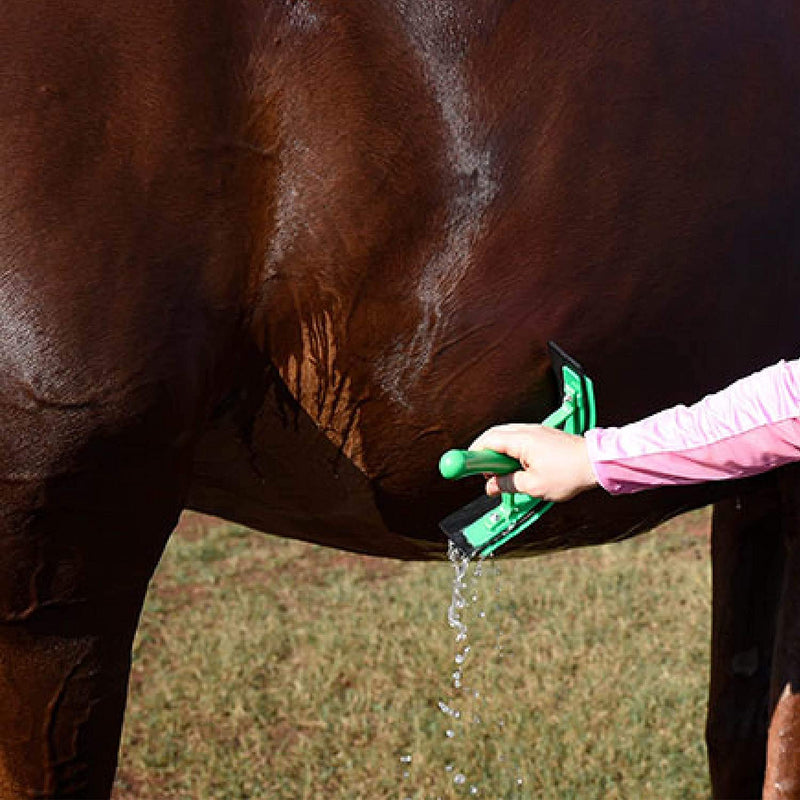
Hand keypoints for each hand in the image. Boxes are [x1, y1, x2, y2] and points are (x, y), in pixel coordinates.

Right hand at [469, 424, 597, 501]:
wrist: (597, 462)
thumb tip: (492, 486)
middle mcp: (526, 430)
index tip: (463, 465)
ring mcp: (536, 431)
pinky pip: (520, 440)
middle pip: (494, 436)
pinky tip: (518, 468)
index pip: (487, 442)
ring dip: (499, 454)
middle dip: (484, 454)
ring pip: (507, 437)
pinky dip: (512, 452)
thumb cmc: (569, 473)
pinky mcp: (544, 436)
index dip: (473, 454)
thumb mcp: (534, 486)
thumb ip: (508, 484)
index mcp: (521, 440)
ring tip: (503, 475)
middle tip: (483, 475)